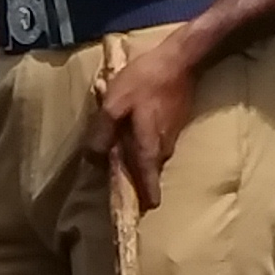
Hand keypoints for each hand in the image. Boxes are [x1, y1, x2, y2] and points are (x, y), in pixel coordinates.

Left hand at [86, 40, 202, 208]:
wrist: (180, 60)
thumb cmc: (144, 82)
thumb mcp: (113, 106)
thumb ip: (102, 135)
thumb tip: (94, 159)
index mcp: (148, 149)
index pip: (148, 185)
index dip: (141, 200)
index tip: (137, 214)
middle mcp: (164, 149)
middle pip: (146, 172)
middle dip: (131, 175)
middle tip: (113, 173)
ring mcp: (171, 137)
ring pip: (149, 155)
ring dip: (134, 154)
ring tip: (117, 141)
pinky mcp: (173, 124)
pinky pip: (153, 140)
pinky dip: (141, 139)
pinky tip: (130, 122)